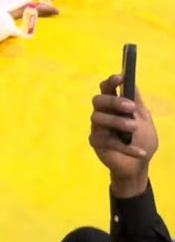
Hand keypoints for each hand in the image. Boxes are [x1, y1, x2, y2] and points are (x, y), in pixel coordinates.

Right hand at [90, 75, 158, 197]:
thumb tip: (132, 82)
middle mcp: (102, 113)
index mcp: (113, 105)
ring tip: (134, 128)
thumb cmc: (141, 138)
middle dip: (113, 101)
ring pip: (99, 119)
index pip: (106, 89)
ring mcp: (97, 128)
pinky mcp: (96, 143)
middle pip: (98, 100)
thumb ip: (138, 102)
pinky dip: (125, 147)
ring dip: (118, 122)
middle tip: (131, 107)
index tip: (121, 77)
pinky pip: (107, 141)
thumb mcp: (144, 118)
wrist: (139, 165)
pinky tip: (140, 152)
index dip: (111, 82)